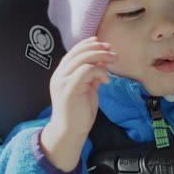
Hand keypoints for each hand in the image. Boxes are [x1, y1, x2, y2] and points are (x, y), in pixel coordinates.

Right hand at [40, 36, 116, 170]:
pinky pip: (86, 70)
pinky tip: (106, 81)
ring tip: (113, 60)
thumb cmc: (79, 111)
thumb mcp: (87, 88)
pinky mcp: (69, 87)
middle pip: (78, 52)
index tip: (101, 42)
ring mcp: (62, 80)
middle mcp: (59, 75)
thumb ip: (92, 75)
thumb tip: (102, 61)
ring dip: (102, 56)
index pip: (73, 52)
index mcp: (62, 74)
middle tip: (112, 51)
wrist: (70, 131)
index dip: (87, 44)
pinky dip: (100, 71)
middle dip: (98, 48)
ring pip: (83, 58)